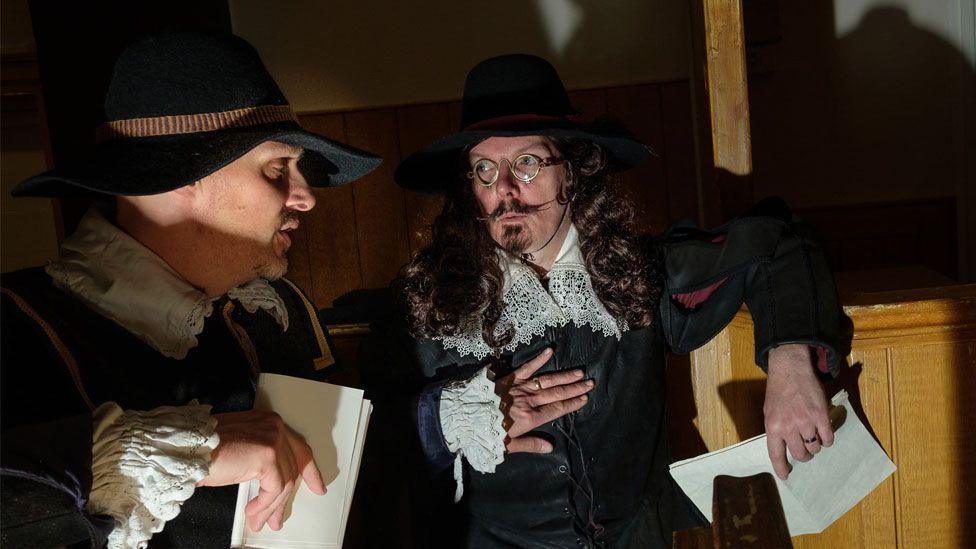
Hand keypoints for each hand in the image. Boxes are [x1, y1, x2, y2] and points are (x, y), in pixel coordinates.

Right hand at [198, 410, 325, 531]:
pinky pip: (274, 488)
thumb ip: (258, 459)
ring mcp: (273, 439)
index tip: (316, 485)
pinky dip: (264, 505)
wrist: (185, 449)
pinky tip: (253, 512)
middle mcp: (274, 426)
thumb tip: (269, 485)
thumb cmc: (202, 449)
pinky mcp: (267, 455)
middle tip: (278, 517)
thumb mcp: (240, 450)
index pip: (297, 447)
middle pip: (293, 466)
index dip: (309, 470)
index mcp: (268, 422)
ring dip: (271, 506)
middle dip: (286, 497)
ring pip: (284, 481)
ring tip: (259, 521)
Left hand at [495, 348, 594, 453]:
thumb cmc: (486, 433)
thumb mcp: (509, 445)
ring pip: (547, 380)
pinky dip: (538, 359)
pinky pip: (526, 367)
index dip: (572, 403)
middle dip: (575, 388)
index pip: (557, 409)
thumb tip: (551, 447)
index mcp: (530, 418)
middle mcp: (529, 401)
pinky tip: (549, 351)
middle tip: (590, 382)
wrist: (465, 417)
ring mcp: (520, 388)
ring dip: (564, 376)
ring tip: (579, 372)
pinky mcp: (510, 378)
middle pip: (557, 393)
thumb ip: (531, 444)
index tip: (585, 397)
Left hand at [763, 344, 832, 479]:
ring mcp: (806, 422)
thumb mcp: (769, 412)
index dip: (781, 468)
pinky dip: (827, 440)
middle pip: (801, 454)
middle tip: (804, 448)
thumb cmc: (778, 391)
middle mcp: (789, 427)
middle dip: (804, 455)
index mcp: (772, 427)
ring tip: (812, 435)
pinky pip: (828, 438)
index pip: (776, 455)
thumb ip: (776, 430)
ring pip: (815, 447)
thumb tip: (785, 448)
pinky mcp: (821, 416)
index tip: (786, 476)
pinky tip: (824, 434)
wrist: (790, 370)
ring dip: (815, 445)